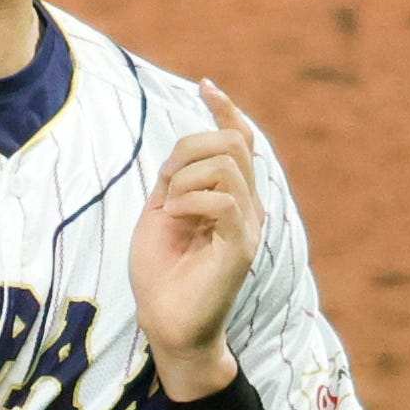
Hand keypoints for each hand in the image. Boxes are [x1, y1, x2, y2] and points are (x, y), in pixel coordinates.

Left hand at [129, 81, 264, 401]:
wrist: (165, 323)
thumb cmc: (161, 271)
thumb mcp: (163, 210)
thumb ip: (178, 176)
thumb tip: (186, 145)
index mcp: (232, 197)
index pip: (241, 140)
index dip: (227, 109)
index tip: (206, 86)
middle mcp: (248, 207)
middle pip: (232, 143)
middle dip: (189, 149)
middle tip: (165, 186)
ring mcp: (248, 227)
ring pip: (226, 165)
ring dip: (186, 177)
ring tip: (169, 206)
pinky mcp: (241, 248)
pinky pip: (225, 201)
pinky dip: (191, 199)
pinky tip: (174, 215)